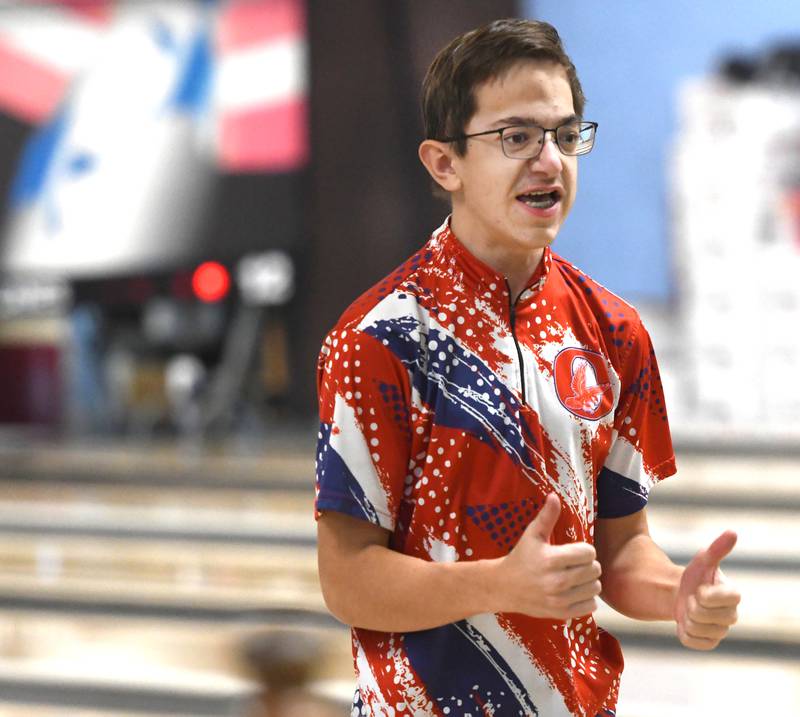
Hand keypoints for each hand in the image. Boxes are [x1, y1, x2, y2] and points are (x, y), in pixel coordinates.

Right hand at [494, 493, 601, 619]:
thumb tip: (554, 496)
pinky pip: (591, 605)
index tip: (574, 551)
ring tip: (576, 577)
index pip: (588, 552)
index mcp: (551, 560)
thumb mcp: (532, 535)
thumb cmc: (521, 558)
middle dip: (587, 564)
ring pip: (595, 588)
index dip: (584, 549)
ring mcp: (560, 600)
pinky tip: (575, 591)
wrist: (504, 587)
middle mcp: (557, 582)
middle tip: (575, 564)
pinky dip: (587, 598)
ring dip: (589, 581)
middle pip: (594, 569)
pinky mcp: (561, 613)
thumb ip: (546, 516)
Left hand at [674, 531, 740, 649]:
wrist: (681, 594)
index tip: (700, 588)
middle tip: (692, 598)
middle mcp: (731, 616)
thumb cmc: (695, 577)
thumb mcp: (703, 560)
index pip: (725, 599)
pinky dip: (683, 631)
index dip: (707, 594)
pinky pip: (691, 641)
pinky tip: (685, 622)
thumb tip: (732, 532)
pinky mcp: (708, 643)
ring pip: (697, 628)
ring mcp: (720, 631)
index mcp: (733, 596)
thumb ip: (717, 548)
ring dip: (685, 617)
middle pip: (706, 615)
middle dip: (692, 604)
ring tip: (689, 609)